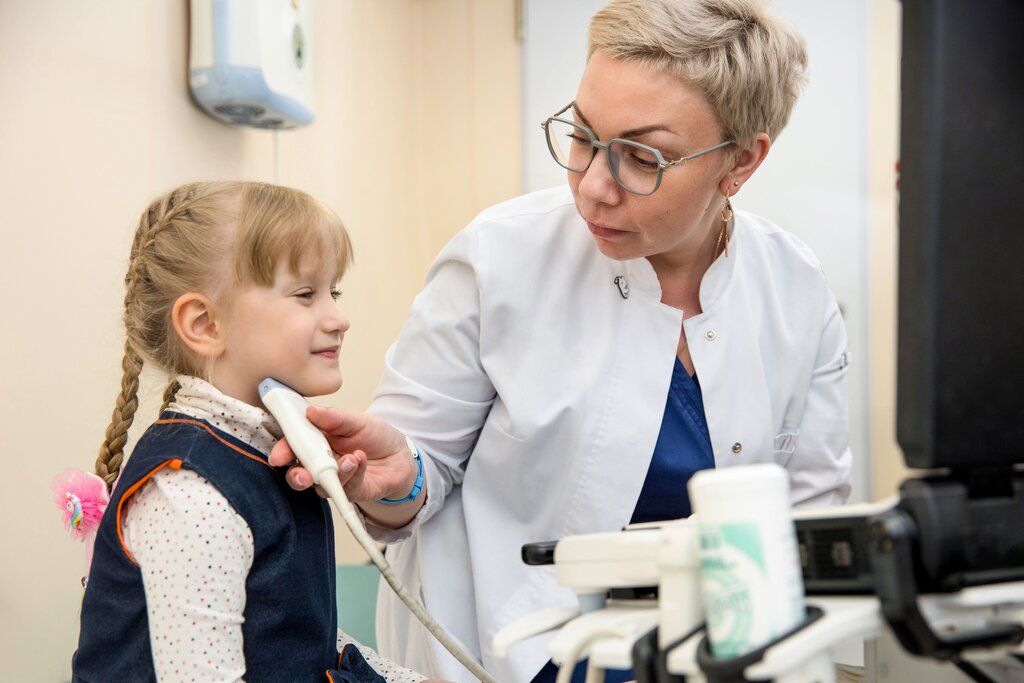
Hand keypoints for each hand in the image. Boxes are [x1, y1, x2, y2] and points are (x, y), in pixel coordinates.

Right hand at [269, 405, 418, 504]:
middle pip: (298, 474)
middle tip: (303, 475)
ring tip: (349, 458)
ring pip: (320, 485)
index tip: (279, 456)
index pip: (292, 447)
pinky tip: (359, 459)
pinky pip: (346, 487)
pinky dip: (352, 472)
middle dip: (297, 476)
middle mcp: (320, 463)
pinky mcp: (351, 491)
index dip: (282, 452)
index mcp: (315, 442)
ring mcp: (334, 479)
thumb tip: (311, 411)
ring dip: (332, 473)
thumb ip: (334, 417)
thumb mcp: (356, 420)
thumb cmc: (374, 436)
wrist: (400, 455)